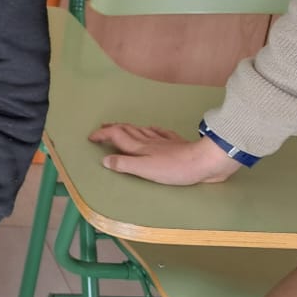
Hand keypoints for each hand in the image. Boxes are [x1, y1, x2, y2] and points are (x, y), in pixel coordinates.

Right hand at [87, 123, 240, 184]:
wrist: (205, 161)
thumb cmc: (175, 168)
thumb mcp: (146, 170)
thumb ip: (125, 164)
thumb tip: (105, 160)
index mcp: (139, 147)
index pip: (116, 136)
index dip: (102, 135)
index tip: (91, 137)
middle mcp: (149, 141)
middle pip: (127, 131)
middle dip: (113, 128)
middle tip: (102, 127)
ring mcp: (164, 141)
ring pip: (141, 131)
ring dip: (128, 128)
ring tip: (120, 127)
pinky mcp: (177, 143)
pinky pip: (161, 133)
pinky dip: (153, 130)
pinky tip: (152, 128)